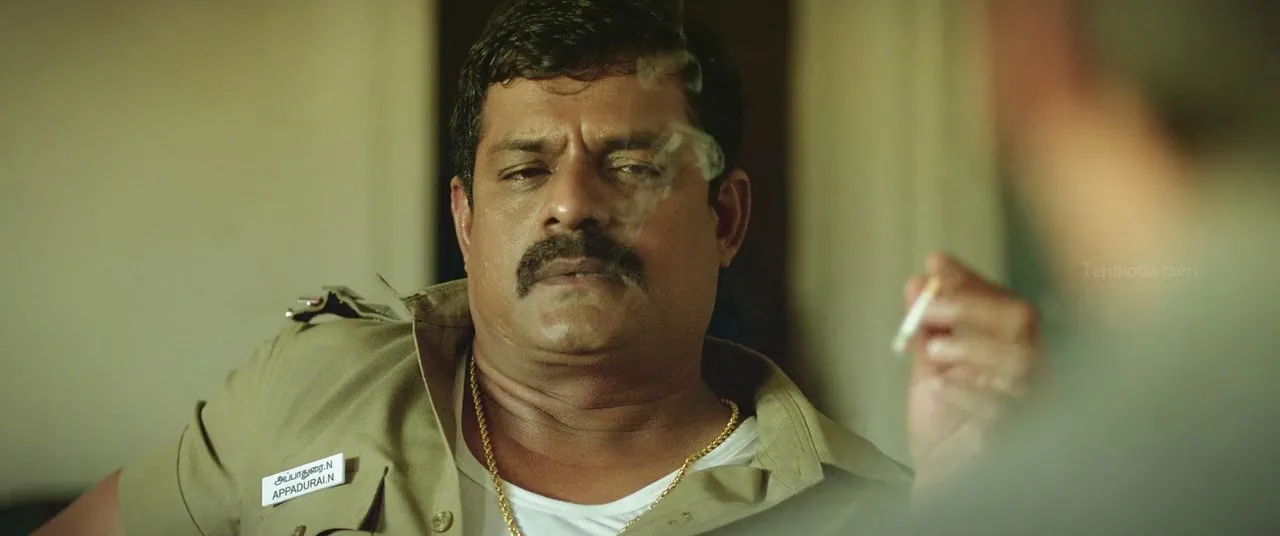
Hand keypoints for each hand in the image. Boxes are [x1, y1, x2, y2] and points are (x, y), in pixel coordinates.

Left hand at [904, 252, 1041, 495]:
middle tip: (930, 306)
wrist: (942, 479)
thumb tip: (916, 281)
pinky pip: (1004, 414)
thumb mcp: (931, 369)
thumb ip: (926, 328)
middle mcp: (1028, 373)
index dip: (970, 281)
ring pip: (1022, 363)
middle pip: (1021, 323)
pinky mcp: (1014, 442)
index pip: (1003, 302)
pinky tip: (942, 386)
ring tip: (936, 347)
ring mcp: (1026, 405)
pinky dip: (970, 394)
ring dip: (975, 346)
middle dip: (973, 306)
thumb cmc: (947, 425)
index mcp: (1010, 350)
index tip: (936, 264)